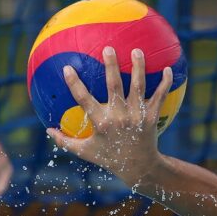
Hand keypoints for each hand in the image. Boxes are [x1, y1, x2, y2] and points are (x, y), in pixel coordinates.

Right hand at [47, 47, 172, 185]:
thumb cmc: (108, 158)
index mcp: (101, 123)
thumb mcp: (84, 152)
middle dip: (111, 65)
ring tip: (137, 50)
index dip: (74, 83)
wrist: (138, 167)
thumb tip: (48, 130)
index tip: (67, 67)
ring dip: (138, 67)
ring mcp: (136, 116)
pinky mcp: (151, 117)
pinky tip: (169, 69)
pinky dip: (165, 82)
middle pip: (114, 85)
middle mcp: (119, 117)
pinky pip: (159, 96)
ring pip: (138, 86)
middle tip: (108, 48)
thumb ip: (65, 141)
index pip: (84, 99)